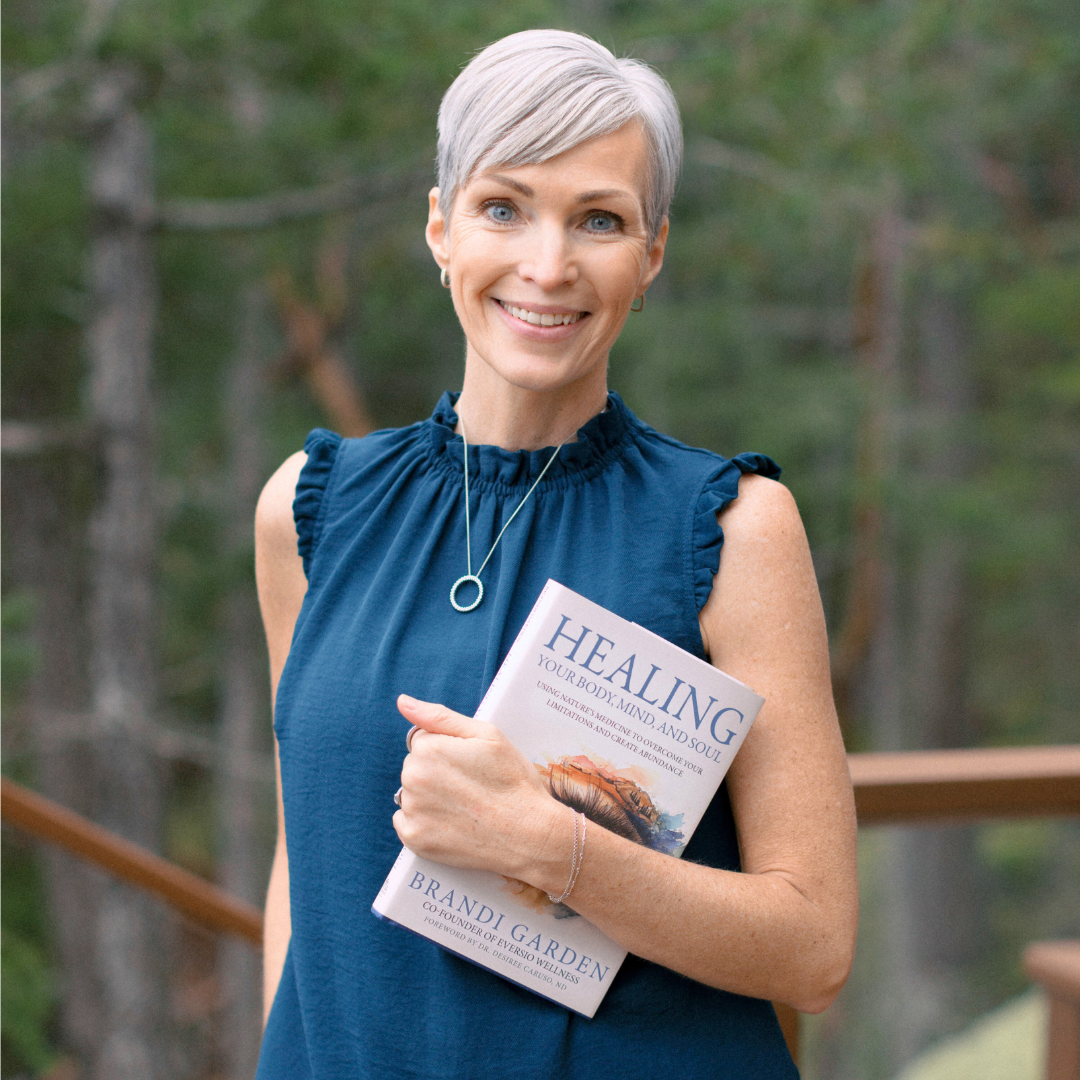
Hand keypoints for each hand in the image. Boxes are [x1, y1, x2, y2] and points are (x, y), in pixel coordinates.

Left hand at [392, 694, 569, 884]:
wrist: (529, 835)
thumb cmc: (513, 781)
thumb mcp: (487, 735)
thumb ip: (440, 716)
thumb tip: (402, 701)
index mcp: (428, 748)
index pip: (423, 740)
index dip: (450, 750)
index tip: (471, 765)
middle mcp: (413, 778)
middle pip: (416, 766)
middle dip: (437, 772)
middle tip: (471, 787)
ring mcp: (413, 811)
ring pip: (412, 794)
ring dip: (430, 798)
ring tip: (465, 807)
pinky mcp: (415, 840)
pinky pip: (407, 822)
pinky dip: (424, 823)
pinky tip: (452, 825)